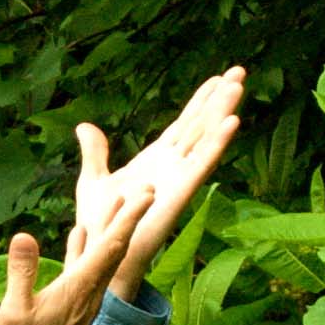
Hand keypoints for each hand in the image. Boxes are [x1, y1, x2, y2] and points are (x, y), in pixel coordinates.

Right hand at [0, 177, 158, 324]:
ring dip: (109, 230)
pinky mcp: (73, 311)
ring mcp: (83, 303)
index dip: (129, 218)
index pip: (110, 246)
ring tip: (114, 203)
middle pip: (114, 248)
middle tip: (144, 189)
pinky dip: (85, 249)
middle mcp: (89, 294)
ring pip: (101, 259)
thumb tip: (23, 236)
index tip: (146, 194)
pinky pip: (85, 271)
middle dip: (128, 217)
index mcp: (79, 289)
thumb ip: (22, 273)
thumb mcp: (15, 312)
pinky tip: (79, 239)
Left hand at [74, 66, 244, 301]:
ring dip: (222, 112)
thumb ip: (95, 152)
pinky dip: (217, 143)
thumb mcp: (93, 179)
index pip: (183, 124)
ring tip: (238, 85)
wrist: (100, 253)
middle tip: (239, 71)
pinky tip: (232, 122)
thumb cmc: (99, 223)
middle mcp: (171, 166)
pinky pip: (201, 165)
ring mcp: (178, 178)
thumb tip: (85, 126)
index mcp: (155, 160)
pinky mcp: (179, 193)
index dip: (199, 101)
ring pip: (205, 138)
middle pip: (200, 125)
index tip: (216, 78)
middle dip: (219, 99)